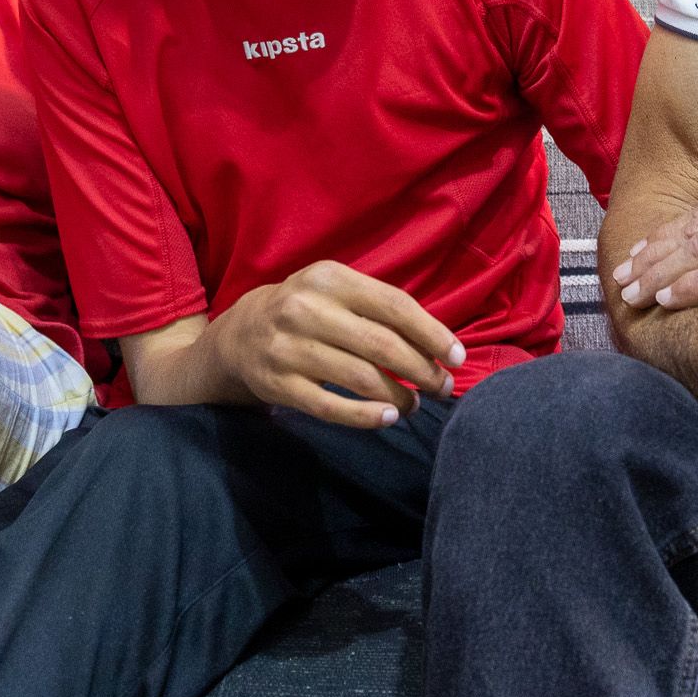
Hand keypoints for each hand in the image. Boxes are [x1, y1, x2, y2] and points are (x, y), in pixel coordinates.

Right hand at [216, 260, 463, 429]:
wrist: (240, 334)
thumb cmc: (308, 310)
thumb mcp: (336, 290)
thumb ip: (380, 307)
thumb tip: (439, 343)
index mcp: (329, 279)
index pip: (394, 306)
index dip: (432, 333)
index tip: (457, 357)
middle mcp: (306, 309)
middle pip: (382, 345)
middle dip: (422, 370)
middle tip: (443, 387)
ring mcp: (289, 348)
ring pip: (360, 378)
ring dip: (399, 396)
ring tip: (416, 404)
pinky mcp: (278, 384)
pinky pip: (330, 407)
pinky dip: (365, 416)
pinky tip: (388, 417)